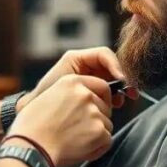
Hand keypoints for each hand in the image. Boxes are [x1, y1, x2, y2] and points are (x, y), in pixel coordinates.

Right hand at [10, 75, 113, 166]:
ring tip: (74, 140)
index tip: (94, 109)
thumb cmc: (31, 127)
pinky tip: (79, 149)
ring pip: (107, 125)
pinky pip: (107, 141)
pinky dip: (97, 148)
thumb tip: (83, 103)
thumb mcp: (48, 96)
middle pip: (105, 107)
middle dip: (97, 119)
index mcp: (72, 81)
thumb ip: (69, 95)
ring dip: (96, 134)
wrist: (30, 147)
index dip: (101, 99)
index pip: (102, 86)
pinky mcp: (99, 131)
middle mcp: (85, 94)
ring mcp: (94, 113)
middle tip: (77, 130)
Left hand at [19, 47, 137, 110]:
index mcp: (77, 58)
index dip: (115, 65)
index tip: (121, 80)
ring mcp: (90, 78)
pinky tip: (116, 105)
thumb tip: (113, 84)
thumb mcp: (66, 83)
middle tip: (131, 92)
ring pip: (113, 79)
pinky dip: (115, 97)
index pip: (104, 54)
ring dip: (120, 89)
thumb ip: (88, 80)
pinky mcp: (92, 92)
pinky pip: (109, 91)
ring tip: (123, 101)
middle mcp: (85, 65)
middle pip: (112, 66)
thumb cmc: (46, 96)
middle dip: (123, 78)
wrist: (36, 113)